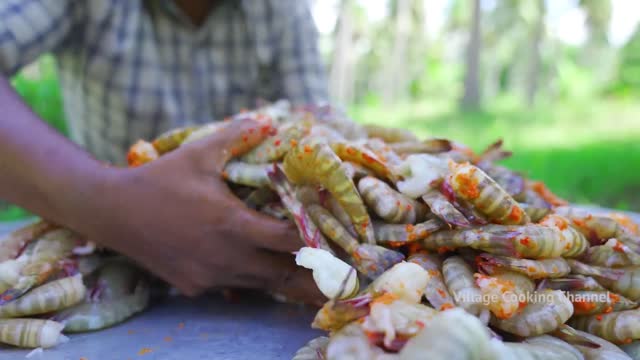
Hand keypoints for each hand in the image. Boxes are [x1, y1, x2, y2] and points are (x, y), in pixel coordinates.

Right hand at [72, 119, 323, 304]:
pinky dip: (245, 275)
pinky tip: (245, 259)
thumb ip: (237, 136)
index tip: (323, 226)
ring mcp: (209, 277)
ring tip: (293, 260)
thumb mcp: (199, 152)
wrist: (112, 212)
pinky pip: (231, 286)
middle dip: (303, 264)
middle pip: (282, 271)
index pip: (290, 240)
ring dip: (276, 271)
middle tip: (321, 254)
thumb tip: (268, 120)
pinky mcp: (193, 287)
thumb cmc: (159, 180)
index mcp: (232, 224)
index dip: (311, 234)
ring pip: (258, 282)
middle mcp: (225, 257)